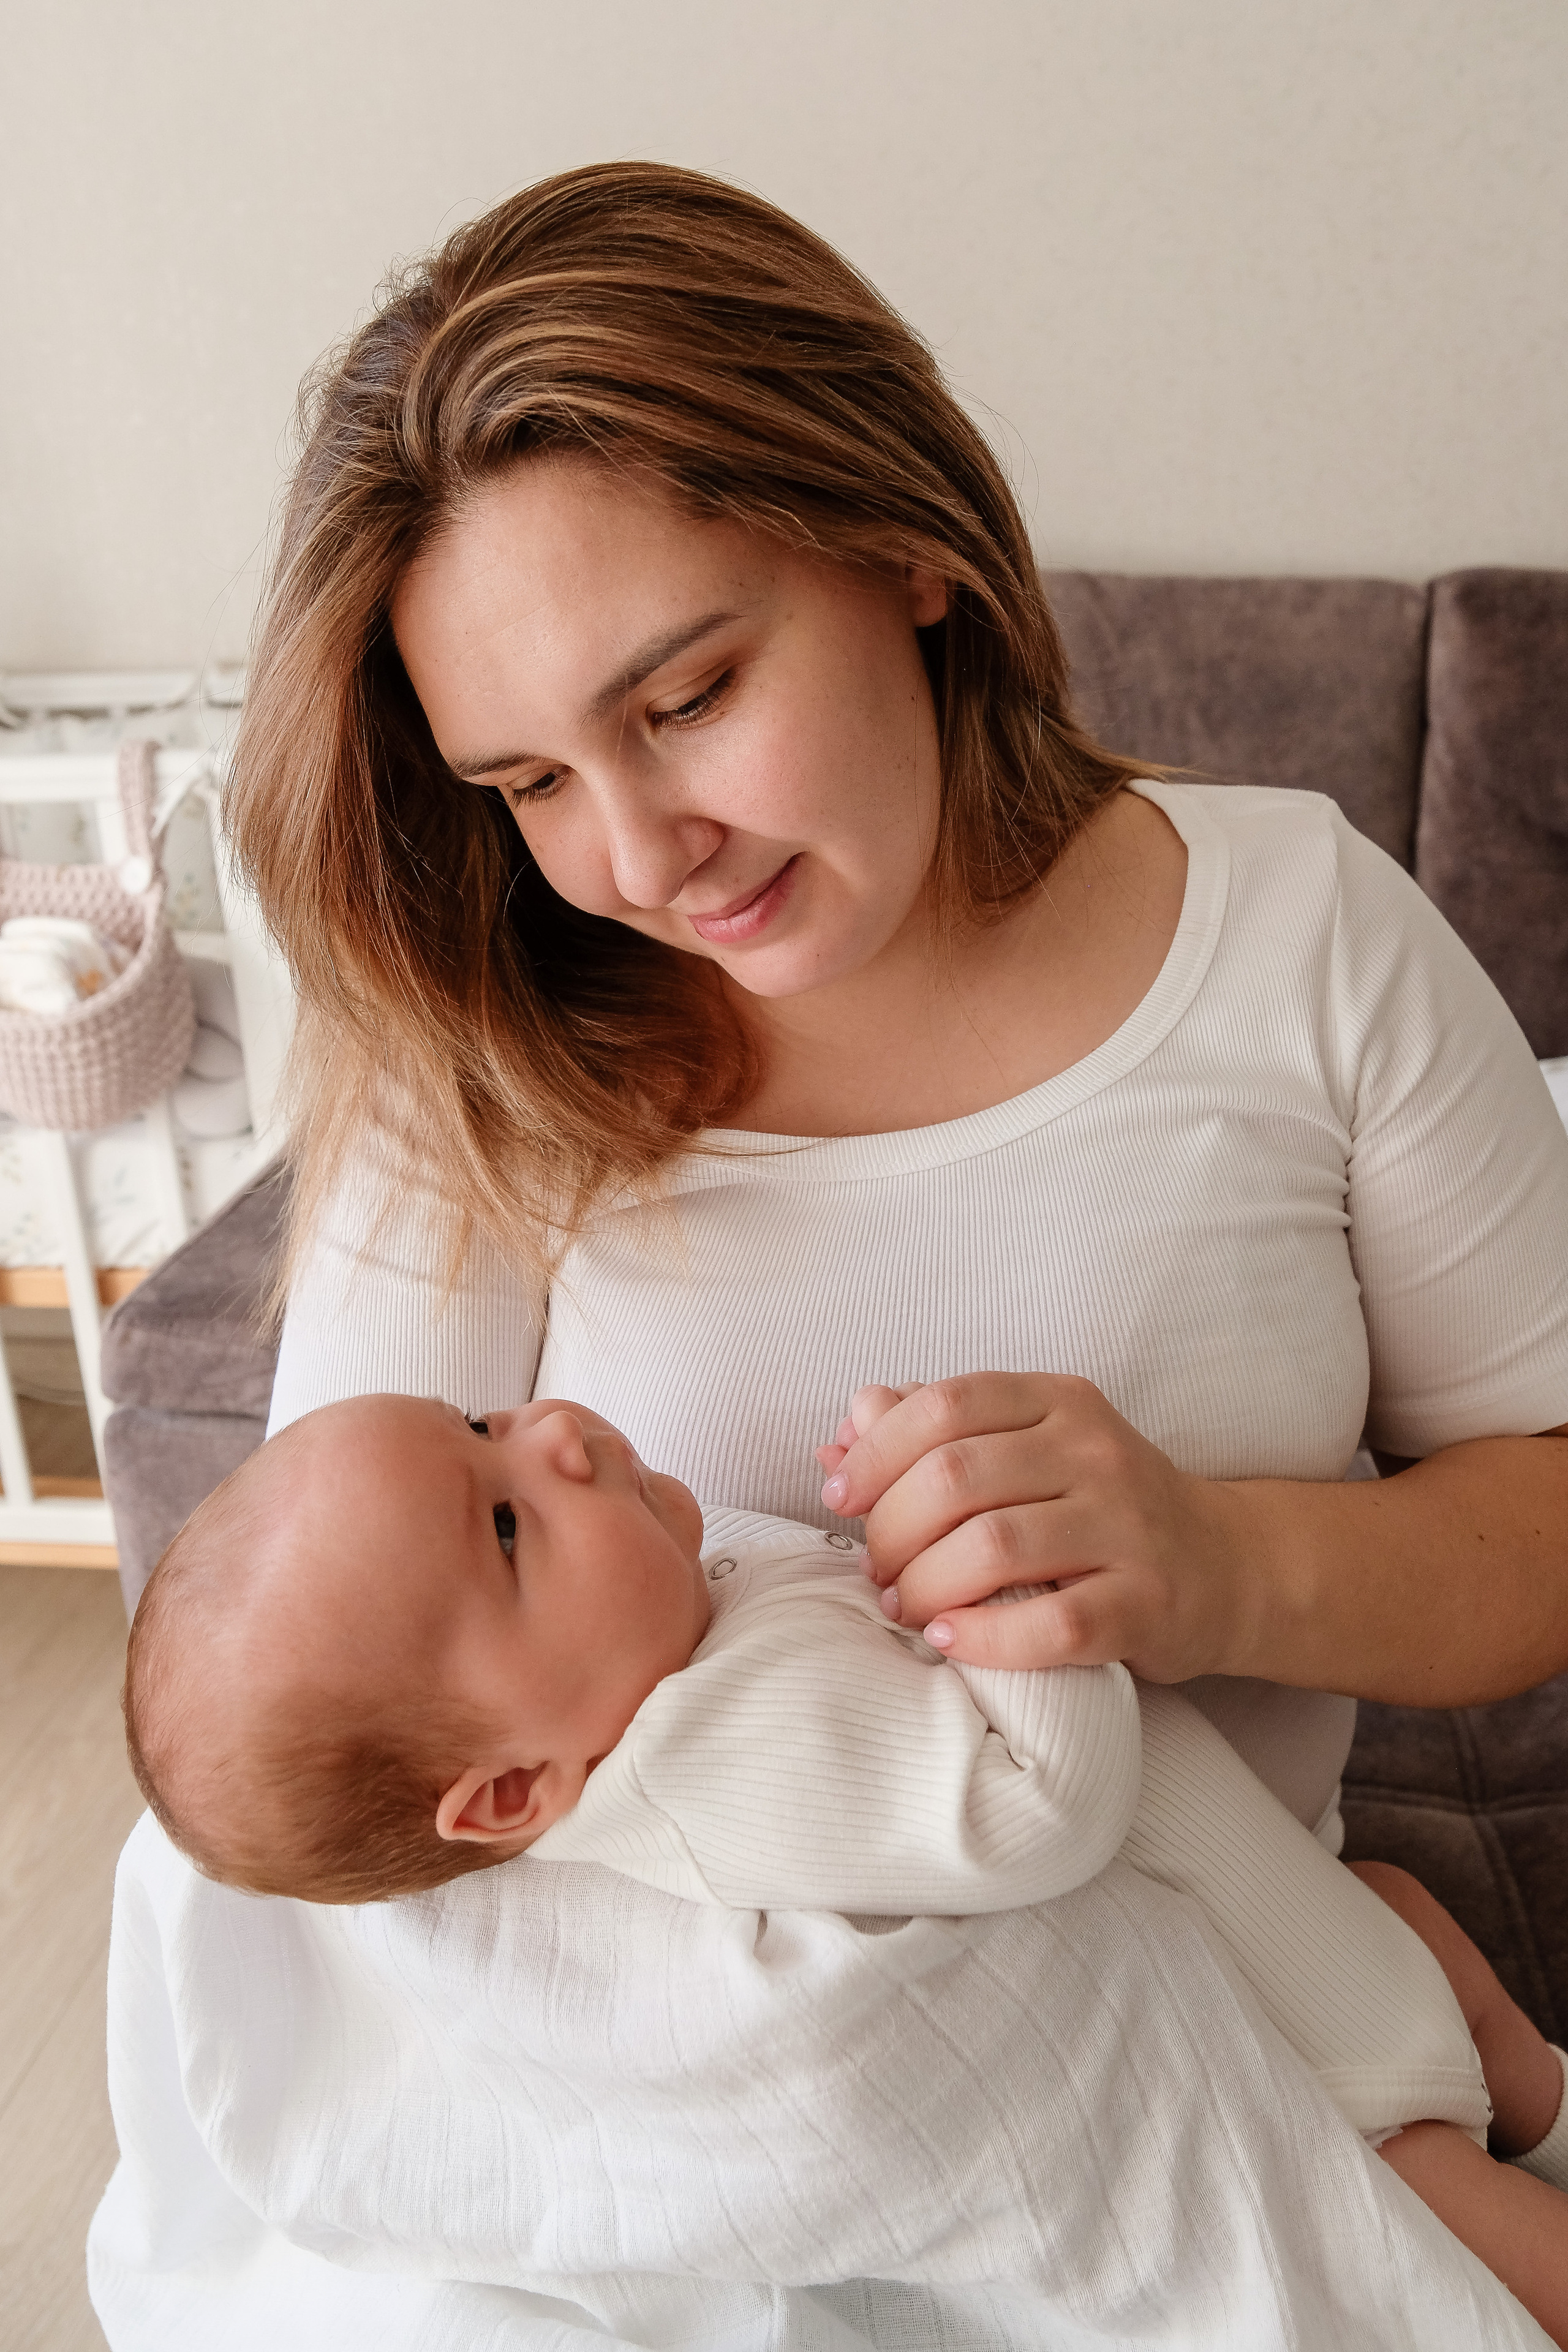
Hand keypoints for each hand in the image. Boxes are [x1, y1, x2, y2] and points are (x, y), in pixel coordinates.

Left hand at [815, 1374, 1263, 1683]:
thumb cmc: (1098, 1506)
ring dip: (922, 1586)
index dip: (876, 1451)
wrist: (1224, 1566)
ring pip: (992, 1548)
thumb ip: (937, 1431)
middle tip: (874, 1568)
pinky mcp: (1146, 1604)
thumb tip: (844, 1428)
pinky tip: (948, 1640)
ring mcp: (1126, 1527)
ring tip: (902, 1608)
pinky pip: (1050, 1625)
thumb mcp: (1028, 1447)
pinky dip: (982, 1638)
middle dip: (890, 1529)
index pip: (946, 1405)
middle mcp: (1096, 1452)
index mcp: (1059, 1400)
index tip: (840, 1495)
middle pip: (956, 1477)